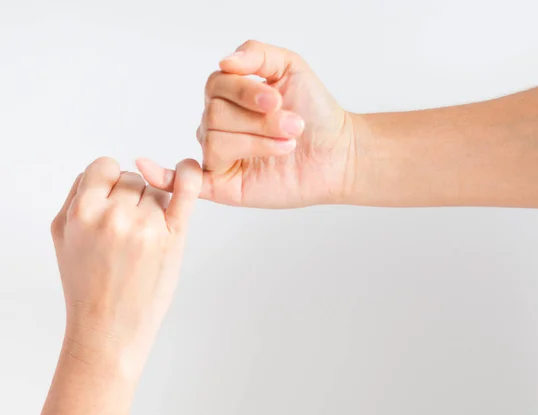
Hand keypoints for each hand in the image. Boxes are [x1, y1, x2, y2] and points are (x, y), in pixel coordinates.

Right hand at [50, 157, 201, 374]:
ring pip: (156, 190)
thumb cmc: (87, 285)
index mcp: (82, 212)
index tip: (112, 200)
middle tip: (126, 232)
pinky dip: (188, 176)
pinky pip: (185, 191)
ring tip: (142, 239)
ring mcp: (146, 226)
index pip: (103, 167)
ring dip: (153, 206)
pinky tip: (189, 167)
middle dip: (131, 198)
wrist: (109, 328)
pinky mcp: (173, 237)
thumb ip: (77, 199)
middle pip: (133, 179)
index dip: (109, 182)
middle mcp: (115, 215)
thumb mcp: (64, 237)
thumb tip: (100, 173)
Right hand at [136, 40, 355, 207]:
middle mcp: (218, 124)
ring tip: (287, 146)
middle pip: (215, 115)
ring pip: (214, 143)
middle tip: (293, 127)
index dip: (246, 93)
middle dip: (260, 121)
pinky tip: (149, 168)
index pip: (217, 86)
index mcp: (229, 96)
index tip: (279, 100)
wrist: (337, 152)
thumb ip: (255, 54)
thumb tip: (223, 62)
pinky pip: (184, 182)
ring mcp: (219, 156)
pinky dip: (163, 176)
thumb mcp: (289, 67)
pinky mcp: (222, 185)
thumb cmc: (315, 112)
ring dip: (256, 143)